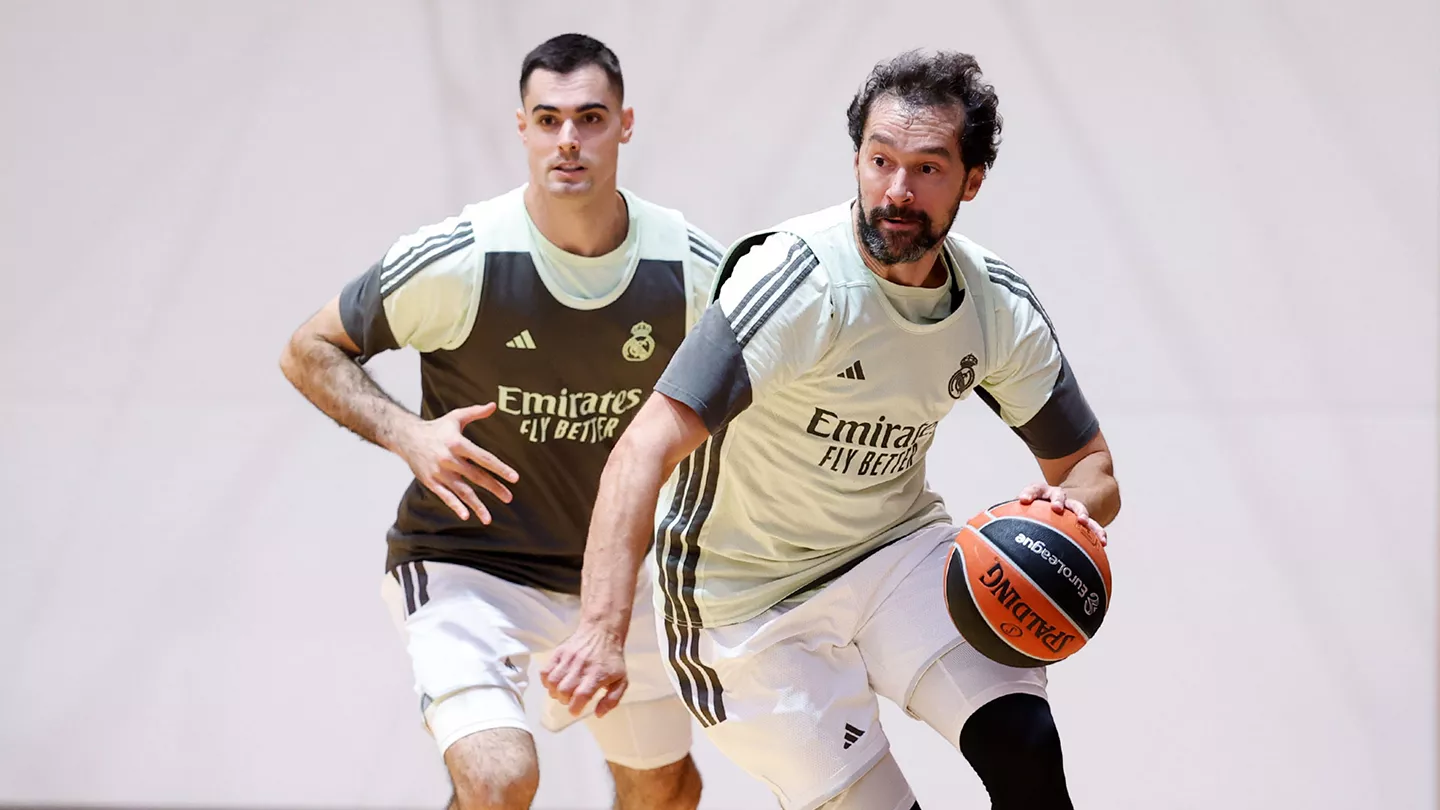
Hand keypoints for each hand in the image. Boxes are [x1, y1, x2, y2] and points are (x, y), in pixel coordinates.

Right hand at [393, 403, 518, 522]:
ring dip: (477, 505)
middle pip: (476, 476)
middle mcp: (449, 459)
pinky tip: (466, 516)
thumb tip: (494, 405)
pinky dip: (455, 506)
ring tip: (489, 518)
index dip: (500, 468)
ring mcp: (439, 472)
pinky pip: (445, 496)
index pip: (484, 458)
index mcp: (458, 443)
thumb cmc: (436, 428)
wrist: (406, 437)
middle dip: (494, 488)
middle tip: (509, 498)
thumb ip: (475, 412)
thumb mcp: (455, 417)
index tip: (514, 478)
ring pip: (462, 491)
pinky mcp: (430, 482)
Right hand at [540, 622, 628, 718]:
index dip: (575, 708)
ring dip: (555, 692)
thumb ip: (612, 700)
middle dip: (565, 701)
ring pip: (553, 682)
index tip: (575, 711)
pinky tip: (554, 682)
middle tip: (570, 699)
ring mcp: (568, 659)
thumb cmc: (612, 659)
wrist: (603, 631)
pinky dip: (546, 681)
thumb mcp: (621, 680)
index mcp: (598, 675)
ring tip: (562, 691)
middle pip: (564, 690)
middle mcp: (581, 667)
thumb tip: (598, 714)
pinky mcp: (559, 653)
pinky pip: (545, 671)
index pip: (581, 695)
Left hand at [1018, 483, 1106, 545]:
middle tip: (1056, 508)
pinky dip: (1097, 532)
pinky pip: (1093, 525)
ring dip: (1081, 512)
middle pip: (1057, 495)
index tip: (1024, 500)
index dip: (1029, 493)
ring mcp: (1073, 505)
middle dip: (1057, 500)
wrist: (1065, 504)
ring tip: (1083, 521)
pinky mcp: (1084, 518)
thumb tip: (985, 537)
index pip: (1034, 489)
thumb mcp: (1026, 514)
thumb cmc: (1038, 514)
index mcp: (1041, 494)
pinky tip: (1103, 542)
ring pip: (1078, 506)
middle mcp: (1057, 497)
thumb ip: (1010, 522)